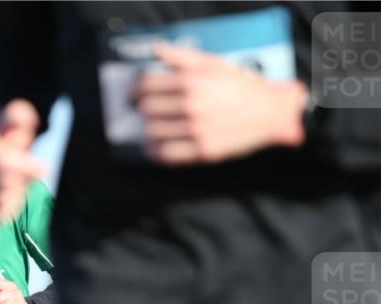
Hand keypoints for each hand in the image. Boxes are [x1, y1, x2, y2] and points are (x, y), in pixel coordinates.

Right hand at [0, 99, 43, 220]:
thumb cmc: (5, 137)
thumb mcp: (13, 121)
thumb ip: (17, 117)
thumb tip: (20, 119)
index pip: (1, 164)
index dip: (25, 168)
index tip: (42, 167)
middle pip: (3, 184)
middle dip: (21, 179)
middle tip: (28, 172)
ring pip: (0, 201)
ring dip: (16, 192)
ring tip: (18, 181)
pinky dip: (10, 204)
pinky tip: (12, 192)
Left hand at [133, 42, 307, 165]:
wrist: (272, 112)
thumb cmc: (241, 86)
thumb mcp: (214, 64)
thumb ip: (182, 57)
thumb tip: (156, 48)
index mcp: (193, 81)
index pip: (146, 84)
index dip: (133, 90)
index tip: (132, 95)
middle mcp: (192, 105)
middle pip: (146, 108)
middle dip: (142, 108)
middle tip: (144, 111)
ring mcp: (197, 130)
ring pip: (152, 132)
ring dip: (147, 130)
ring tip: (152, 127)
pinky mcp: (202, 150)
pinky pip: (165, 154)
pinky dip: (154, 151)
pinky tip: (155, 146)